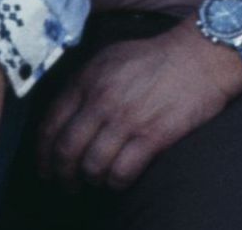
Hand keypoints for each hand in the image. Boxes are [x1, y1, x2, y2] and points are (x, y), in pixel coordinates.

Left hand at [37, 21, 241, 189]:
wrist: (199, 57)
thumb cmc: (155, 57)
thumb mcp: (110, 57)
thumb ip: (84, 82)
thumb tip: (64, 112)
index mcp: (87, 79)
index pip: (50, 123)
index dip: (42, 153)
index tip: (44, 167)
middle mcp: (101, 100)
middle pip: (67, 150)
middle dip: (62, 174)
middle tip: (66, 184)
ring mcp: (126, 119)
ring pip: (92, 166)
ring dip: (90, 180)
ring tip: (95, 182)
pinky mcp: (152, 136)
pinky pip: (121, 172)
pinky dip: (115, 183)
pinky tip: (117, 181)